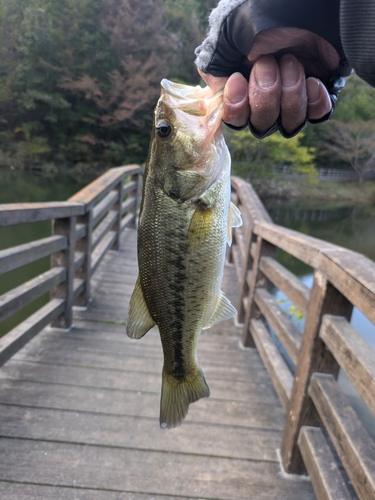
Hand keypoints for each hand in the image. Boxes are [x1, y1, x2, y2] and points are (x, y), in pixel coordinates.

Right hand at [199, 28, 340, 136]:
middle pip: (261, 125)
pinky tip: (313, 81)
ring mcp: (293, 97)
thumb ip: (215, 67)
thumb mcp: (229, 35)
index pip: (235, 118)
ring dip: (290, 96)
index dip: (236, 108)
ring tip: (293, 64)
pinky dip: (314, 102)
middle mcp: (265, 97)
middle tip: (270, 63)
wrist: (310, 6)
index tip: (238, 80)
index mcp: (241, 85)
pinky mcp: (318, 93)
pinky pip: (317, 115)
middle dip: (265, 97)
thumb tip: (218, 92)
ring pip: (289, 124)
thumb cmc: (265, 14)